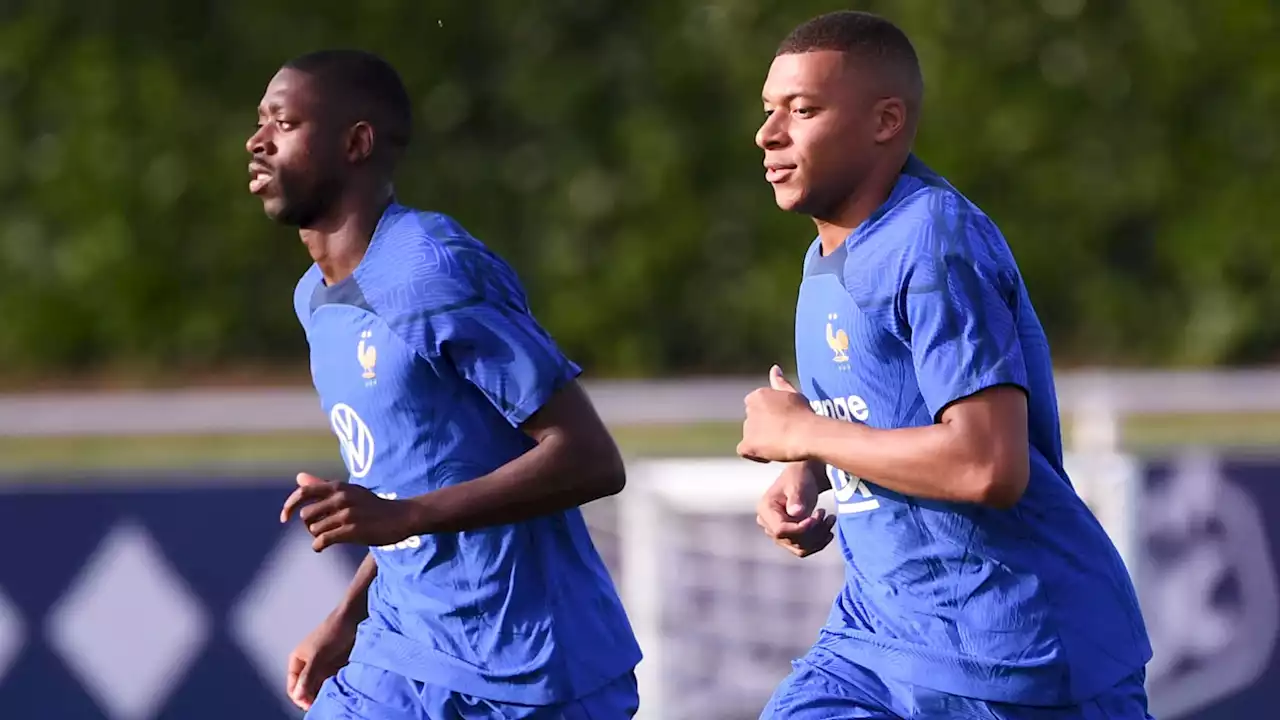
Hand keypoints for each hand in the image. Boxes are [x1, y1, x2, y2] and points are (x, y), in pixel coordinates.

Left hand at [280, 473, 419, 551]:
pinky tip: (323, 547)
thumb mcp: (349, 491)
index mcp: (338, 487)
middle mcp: (341, 498)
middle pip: (306, 515)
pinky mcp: (353, 530)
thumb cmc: (373, 506)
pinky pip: (323, 541)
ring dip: (318, 537)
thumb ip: (322, 485)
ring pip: (314, 530)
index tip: (284, 517)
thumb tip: (298, 477)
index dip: (289, 505)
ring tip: (330, 537)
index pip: (304, 492)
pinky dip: (319, 546)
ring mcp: (347, 514)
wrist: (401, 517)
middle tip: (322, 530)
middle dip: (309, 526)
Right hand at [285, 610, 357, 709]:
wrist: (355, 618)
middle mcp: (308, 666)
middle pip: (307, 690)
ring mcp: (323, 667)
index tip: (312, 705)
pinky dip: (336, 688)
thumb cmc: (333, 631)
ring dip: (326, 693)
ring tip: (334, 695)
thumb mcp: (318, 655)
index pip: (293, 688)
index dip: (300, 698)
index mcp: (297, 661)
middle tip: (325, 703)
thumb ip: (308, 676)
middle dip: (314, 697)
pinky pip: (333, 683)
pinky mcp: (336, 668)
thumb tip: (298, 696)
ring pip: (320, 688)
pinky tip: (341, 689)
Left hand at [737, 365, 814, 462]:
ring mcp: (748, 427)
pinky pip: (745, 451)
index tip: (784, 422)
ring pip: (750, 436)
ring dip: (761, 441)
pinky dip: (755, 454)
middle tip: (783, 435)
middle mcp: (749, 408)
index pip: (757, 407)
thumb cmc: (804, 413)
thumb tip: (774, 368)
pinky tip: (770, 455)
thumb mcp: (793, 394)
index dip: (770, 416)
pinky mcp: (747, 444)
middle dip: (764, 428)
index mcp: (758, 395)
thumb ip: (780, 382)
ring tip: (780, 446)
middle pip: (753, 421)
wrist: (807, 433)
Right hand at [756, 461, 835, 557]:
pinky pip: (803, 549)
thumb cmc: (799, 477)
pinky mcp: (789, 539)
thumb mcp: (797, 484)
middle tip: (827, 515)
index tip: (817, 517)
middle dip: (813, 532)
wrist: (804, 478)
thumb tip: (795, 513)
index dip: (800, 529)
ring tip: (830, 519)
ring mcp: (777, 534)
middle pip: (790, 541)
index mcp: (765, 509)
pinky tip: (828, 531)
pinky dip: (818, 543)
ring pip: (799, 548)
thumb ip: (796, 497)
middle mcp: (767, 524)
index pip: (780, 529)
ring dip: (818, 538)